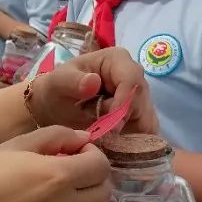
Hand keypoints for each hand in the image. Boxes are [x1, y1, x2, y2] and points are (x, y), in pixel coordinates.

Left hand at [29, 48, 156, 133]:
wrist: (55, 106)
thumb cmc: (57, 89)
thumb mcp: (58, 83)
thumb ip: (73, 81)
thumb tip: (94, 81)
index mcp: (117, 59)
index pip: (131, 80)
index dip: (124, 103)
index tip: (111, 125)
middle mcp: (134, 76)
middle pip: (141, 102)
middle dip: (122, 120)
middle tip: (99, 128)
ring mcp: (140, 97)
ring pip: (146, 120)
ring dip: (126, 132)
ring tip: (101, 132)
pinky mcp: (140, 117)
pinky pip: (145, 133)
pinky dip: (130, 142)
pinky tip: (111, 142)